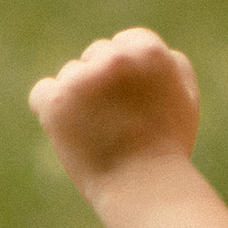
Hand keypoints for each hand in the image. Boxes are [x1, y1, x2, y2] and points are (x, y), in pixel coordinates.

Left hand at [30, 28, 200, 192]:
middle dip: (100, 83)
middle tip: (114, 120)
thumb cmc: (166, 147)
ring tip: (98, 132)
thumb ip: (170, 64)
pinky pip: (42, 93)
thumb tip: (139, 47)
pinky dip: (50, 110)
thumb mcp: (185, 98)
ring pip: (69, 75)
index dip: (125, 73)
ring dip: (77, 98)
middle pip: (95, 55)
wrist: (142, 186)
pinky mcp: (57, 101)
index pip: (125, 41)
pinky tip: (69, 130)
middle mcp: (116, 58)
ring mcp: (83, 79)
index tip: (128, 100)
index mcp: (149, 51)